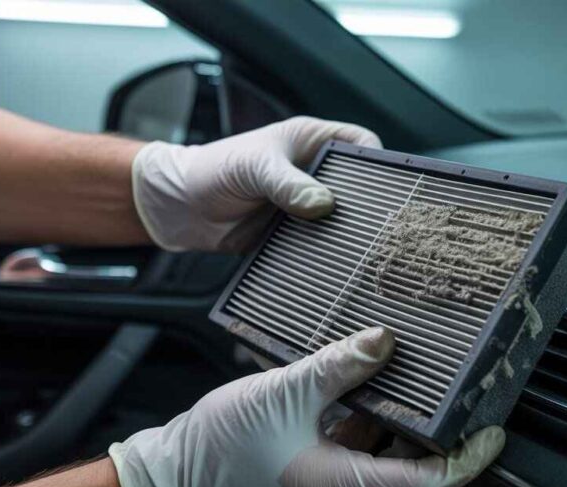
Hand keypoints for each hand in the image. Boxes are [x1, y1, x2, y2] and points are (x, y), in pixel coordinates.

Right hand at [108, 327, 505, 486]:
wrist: (169, 480)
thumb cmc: (216, 451)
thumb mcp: (283, 394)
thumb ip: (338, 366)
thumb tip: (383, 342)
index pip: (428, 481)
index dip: (467, 457)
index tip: (492, 432)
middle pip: (411, 466)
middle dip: (437, 429)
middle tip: (460, 390)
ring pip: (381, 455)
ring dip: (398, 419)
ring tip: (413, 376)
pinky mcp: (314, 478)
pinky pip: (354, 450)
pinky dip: (365, 420)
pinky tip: (361, 385)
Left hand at [130, 116, 381, 251]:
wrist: (177, 208)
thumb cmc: (212, 170)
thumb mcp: (254, 168)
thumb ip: (288, 184)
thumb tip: (323, 204)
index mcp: (312, 142)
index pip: (362, 144)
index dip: (378, 162)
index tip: (389, 185)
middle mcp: (315, 174)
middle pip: (360, 188)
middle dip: (368, 205)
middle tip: (377, 223)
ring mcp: (307, 206)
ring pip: (343, 220)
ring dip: (347, 234)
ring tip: (359, 248)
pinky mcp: (296, 236)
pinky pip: (320, 246)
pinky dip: (325, 254)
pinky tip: (332, 264)